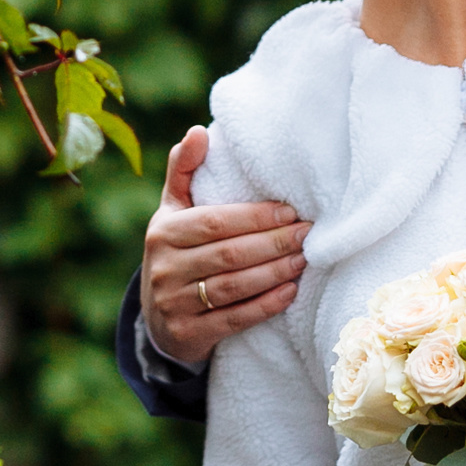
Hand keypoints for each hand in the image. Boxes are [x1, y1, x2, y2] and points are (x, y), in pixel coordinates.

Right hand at [143, 126, 309, 365]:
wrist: (157, 320)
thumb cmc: (177, 252)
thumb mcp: (173, 212)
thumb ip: (185, 171)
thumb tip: (199, 131)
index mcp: (164, 231)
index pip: (216, 221)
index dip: (256, 217)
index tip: (292, 212)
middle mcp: (165, 268)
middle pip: (229, 254)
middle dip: (274, 243)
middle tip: (308, 234)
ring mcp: (174, 304)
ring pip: (234, 286)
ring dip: (275, 272)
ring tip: (304, 260)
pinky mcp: (187, 335)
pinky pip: (234, 319)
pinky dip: (266, 305)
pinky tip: (291, 292)